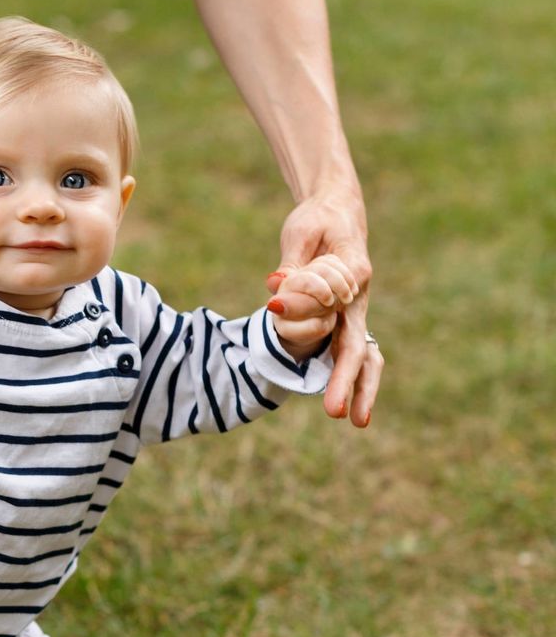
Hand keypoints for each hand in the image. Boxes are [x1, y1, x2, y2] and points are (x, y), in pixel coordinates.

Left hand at [268, 188, 381, 427]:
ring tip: (357, 421)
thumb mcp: (301, 233)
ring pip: (365, 356)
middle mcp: (359, 298)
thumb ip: (292, 264)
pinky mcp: (347, 321)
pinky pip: (354, 354)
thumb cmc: (317, 221)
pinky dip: (353, 378)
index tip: (272, 306)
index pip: (333, 300)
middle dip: (347, 380)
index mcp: (353, 272)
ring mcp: (355, 313)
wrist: (338, 214)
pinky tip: (352, 408)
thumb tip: (276, 286)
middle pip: (358, 345)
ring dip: (360, 388)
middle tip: (336, 413)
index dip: (306, 306)